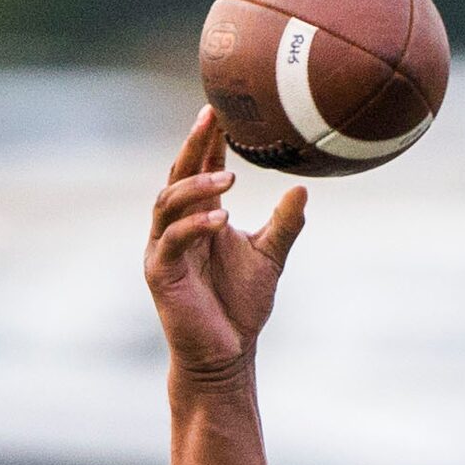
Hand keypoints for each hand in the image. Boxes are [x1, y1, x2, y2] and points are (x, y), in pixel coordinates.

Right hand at [145, 106, 306, 380]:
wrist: (225, 354)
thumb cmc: (241, 306)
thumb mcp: (269, 257)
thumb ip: (284, 224)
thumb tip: (303, 189)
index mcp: (199, 216)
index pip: (199, 167)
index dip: (207, 139)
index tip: (220, 109)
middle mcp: (176, 225)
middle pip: (178, 173)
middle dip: (193, 144)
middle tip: (212, 117)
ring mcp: (164, 247)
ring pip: (169, 201)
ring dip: (197, 186)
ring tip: (230, 178)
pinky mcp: (160, 272)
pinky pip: (173, 239)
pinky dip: (195, 225)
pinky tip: (221, 219)